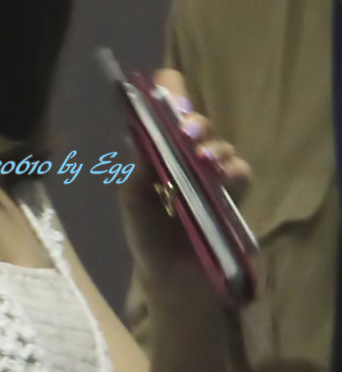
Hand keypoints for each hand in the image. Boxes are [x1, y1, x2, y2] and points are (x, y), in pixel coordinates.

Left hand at [120, 68, 250, 288]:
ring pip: (220, 144)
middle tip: (186, 131)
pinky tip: (222, 179)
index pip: (164, 110)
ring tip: (203, 159)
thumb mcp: (132, 203)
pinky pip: (240, 171)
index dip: (166, 92)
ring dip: (213, 146)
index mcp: (157, 151)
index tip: (165, 92)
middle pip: (195, 121)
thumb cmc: (147, 237)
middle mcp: (185, 155)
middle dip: (191, 120)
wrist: (173, 279)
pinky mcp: (232, 193)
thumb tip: (140, 140)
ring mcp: (211, 173)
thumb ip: (136, 172)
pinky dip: (233, 171)